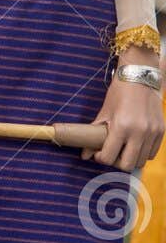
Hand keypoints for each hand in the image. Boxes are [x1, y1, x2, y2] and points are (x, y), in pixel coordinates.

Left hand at [84, 53, 164, 171]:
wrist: (140, 77)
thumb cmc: (119, 92)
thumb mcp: (104, 111)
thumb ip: (94, 132)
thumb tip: (84, 154)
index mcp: (121, 126)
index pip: (109, 156)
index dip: (100, 158)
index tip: (97, 154)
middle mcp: (139, 132)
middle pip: (127, 165)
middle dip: (115, 162)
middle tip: (110, 154)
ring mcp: (153, 133)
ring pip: (141, 161)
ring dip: (129, 159)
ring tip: (122, 149)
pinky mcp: (161, 132)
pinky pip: (152, 153)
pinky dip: (142, 153)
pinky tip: (133, 145)